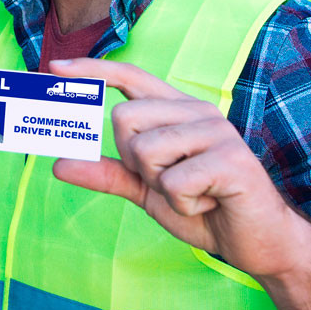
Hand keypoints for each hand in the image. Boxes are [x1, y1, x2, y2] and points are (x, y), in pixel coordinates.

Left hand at [46, 57, 310, 279]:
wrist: (256, 243)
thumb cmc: (204, 208)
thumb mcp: (147, 191)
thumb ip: (108, 174)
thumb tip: (58, 164)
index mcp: (177, 111)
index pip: (130, 76)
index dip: (92, 70)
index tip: (53, 66)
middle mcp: (197, 111)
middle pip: (123, 119)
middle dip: (134, 161)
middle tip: (167, 181)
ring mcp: (216, 132)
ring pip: (145, 151)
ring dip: (159, 186)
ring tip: (193, 192)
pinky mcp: (231, 159)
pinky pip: (173, 182)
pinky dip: (183, 203)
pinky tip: (209, 202)